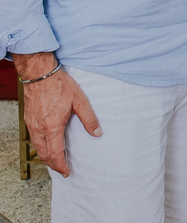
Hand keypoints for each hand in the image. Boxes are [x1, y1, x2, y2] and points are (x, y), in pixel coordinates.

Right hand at [12, 53, 100, 176]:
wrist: (40, 74)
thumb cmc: (59, 85)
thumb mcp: (80, 101)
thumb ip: (89, 119)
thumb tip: (97, 133)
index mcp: (53, 126)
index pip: (55, 153)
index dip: (61, 165)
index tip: (67, 172)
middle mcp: (40, 128)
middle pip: (44, 154)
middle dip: (53, 164)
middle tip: (63, 169)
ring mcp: (32, 124)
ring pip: (38, 147)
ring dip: (46, 156)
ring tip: (56, 160)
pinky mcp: (29, 119)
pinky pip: (34, 138)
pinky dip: (41, 147)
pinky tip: (47, 145)